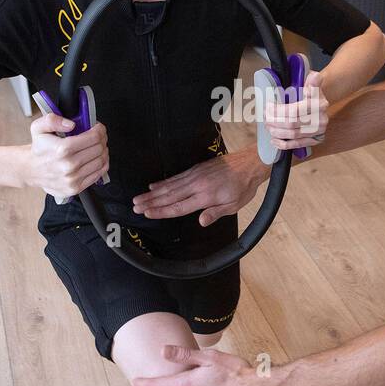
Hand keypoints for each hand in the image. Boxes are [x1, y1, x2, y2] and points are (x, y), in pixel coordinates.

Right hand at [23, 112, 108, 198]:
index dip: (99, 130)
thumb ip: (52, 120)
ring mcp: (73, 178)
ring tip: (98, 146)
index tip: (98, 128)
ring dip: (103, 151)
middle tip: (99, 136)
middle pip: (99, 148)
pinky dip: (101, 164)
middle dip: (102, 139)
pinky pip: (98, 174)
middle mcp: (68, 165)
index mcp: (62, 149)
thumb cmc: (38, 149)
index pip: (93, 137)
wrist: (30, 170)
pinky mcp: (76, 188)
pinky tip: (96, 158)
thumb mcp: (38, 128)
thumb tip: (71, 124)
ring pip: (101, 161)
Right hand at [132, 147, 267, 225]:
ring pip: (170, 186)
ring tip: (138, 198)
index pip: (179, 207)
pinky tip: (154, 186)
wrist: (249, 163)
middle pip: (169, 196)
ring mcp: (195, 176)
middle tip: (135, 206)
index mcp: (205, 196)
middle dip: (151, 202)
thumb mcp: (234, 205)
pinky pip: (176, 177)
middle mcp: (197, 185)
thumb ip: (215, 213)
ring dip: (153, 193)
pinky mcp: (196, 169)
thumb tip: (201, 222)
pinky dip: (163, 182)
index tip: (147, 213)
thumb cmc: (243, 187)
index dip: (161, 211)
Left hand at [265, 70, 327, 151]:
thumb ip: (313, 81)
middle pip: (292, 123)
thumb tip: (314, 76)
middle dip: (275, 121)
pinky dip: (284, 144)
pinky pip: (298, 145)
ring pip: (293, 135)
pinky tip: (274, 140)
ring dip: (277, 131)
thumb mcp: (314, 85)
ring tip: (268, 126)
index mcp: (319, 104)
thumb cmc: (313, 95)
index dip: (279, 111)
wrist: (322, 105)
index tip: (268, 107)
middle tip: (265, 116)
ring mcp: (318, 131)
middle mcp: (320, 119)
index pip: (295, 110)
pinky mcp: (315, 140)